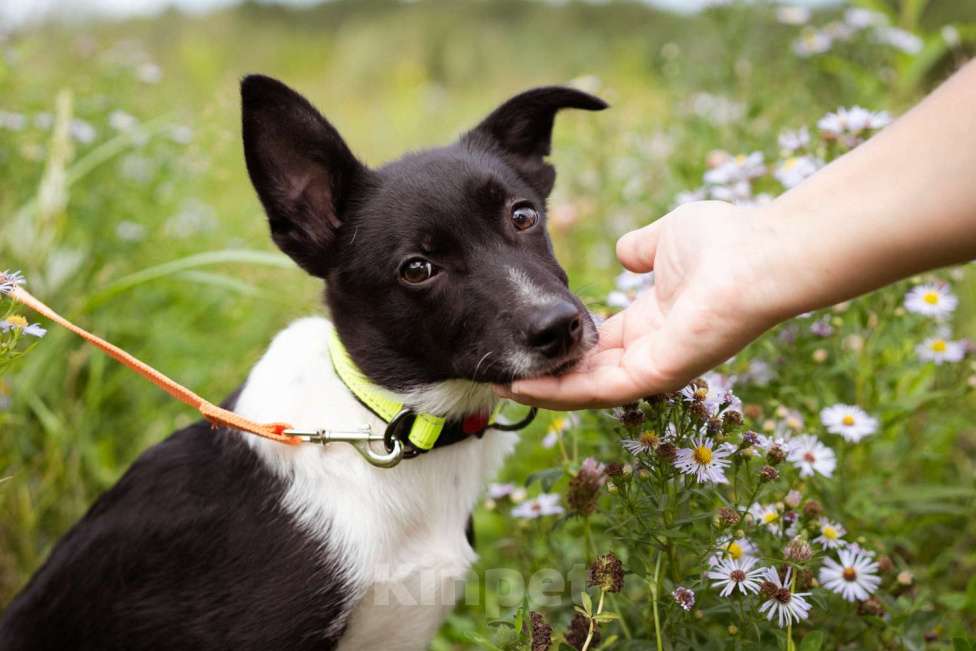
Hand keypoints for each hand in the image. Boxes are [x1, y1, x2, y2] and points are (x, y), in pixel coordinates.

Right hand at [496, 201, 785, 408]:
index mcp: (653, 324)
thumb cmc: (723, 243)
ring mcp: (655, 369)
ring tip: (500, 385)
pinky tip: (522, 386)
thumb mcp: (668, 239)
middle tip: (500, 375)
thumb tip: (624, 252)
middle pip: (588, 375)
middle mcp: (652, 353)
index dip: (562, 347)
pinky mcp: (656, 376)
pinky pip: (598, 393)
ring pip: (587, 391)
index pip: (599, 347)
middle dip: (544, 377)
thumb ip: (642, 249)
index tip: (526, 342)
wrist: (757, 255)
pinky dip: (558, 393)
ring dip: (542, 391)